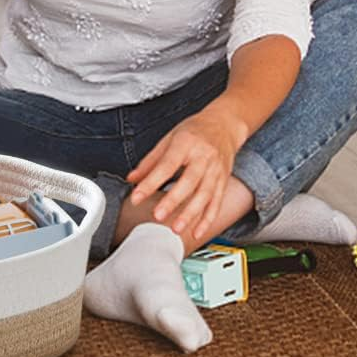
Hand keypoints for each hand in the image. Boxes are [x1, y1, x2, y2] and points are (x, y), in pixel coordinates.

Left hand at [127, 106, 244, 246]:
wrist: (224, 124)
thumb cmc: (194, 131)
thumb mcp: (169, 138)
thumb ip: (150, 161)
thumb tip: (132, 179)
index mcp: (186, 143)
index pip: (167, 165)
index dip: (151, 182)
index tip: (137, 197)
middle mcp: (204, 157)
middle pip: (189, 182)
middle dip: (173, 201)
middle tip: (158, 216)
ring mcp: (216, 170)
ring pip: (205, 195)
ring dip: (191, 214)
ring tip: (177, 228)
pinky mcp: (224, 180)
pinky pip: (217, 202)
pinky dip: (208, 219)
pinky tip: (197, 231)